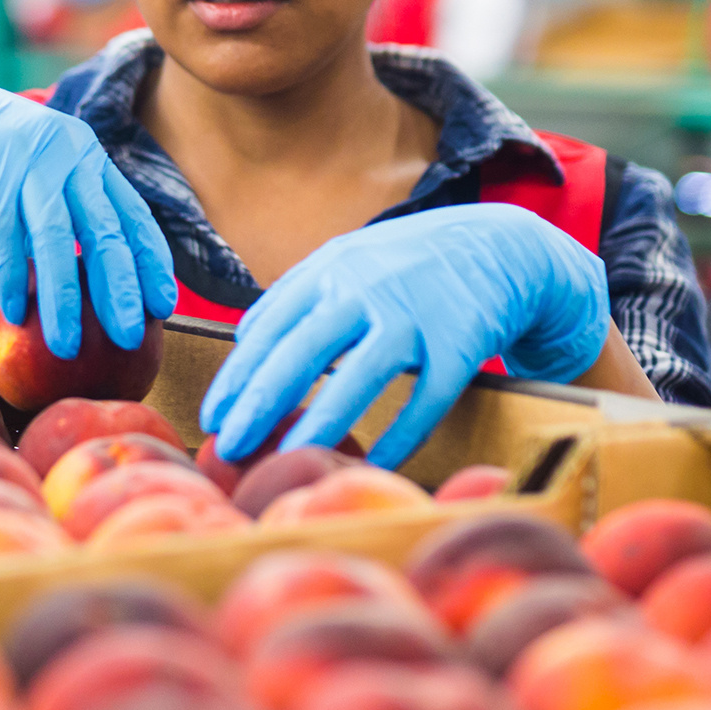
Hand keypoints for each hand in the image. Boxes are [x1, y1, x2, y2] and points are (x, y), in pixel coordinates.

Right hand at [0, 21, 175, 358]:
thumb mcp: (32, 179)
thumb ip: (59, 217)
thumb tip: (86, 284)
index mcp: (86, 156)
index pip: (132, 214)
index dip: (151, 262)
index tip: (163, 306)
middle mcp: (67, 153)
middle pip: (104, 230)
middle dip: (120, 290)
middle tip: (129, 338)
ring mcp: (26, 159)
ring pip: (56, 240)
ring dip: (65, 299)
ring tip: (68, 345)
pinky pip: (4, 235)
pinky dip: (11, 278)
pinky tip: (16, 315)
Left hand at [199, 203, 609, 467]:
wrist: (498, 245)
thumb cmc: (406, 264)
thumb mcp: (346, 262)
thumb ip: (297, 297)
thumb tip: (244, 341)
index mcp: (330, 270)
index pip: (269, 327)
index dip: (237, 376)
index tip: (213, 418)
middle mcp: (367, 289)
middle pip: (303, 351)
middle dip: (260, 402)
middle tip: (229, 447)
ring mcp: (415, 316)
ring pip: (361, 377)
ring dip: (321, 422)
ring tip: (288, 459)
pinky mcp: (461, 344)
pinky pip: (426, 399)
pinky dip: (401, 435)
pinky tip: (375, 464)